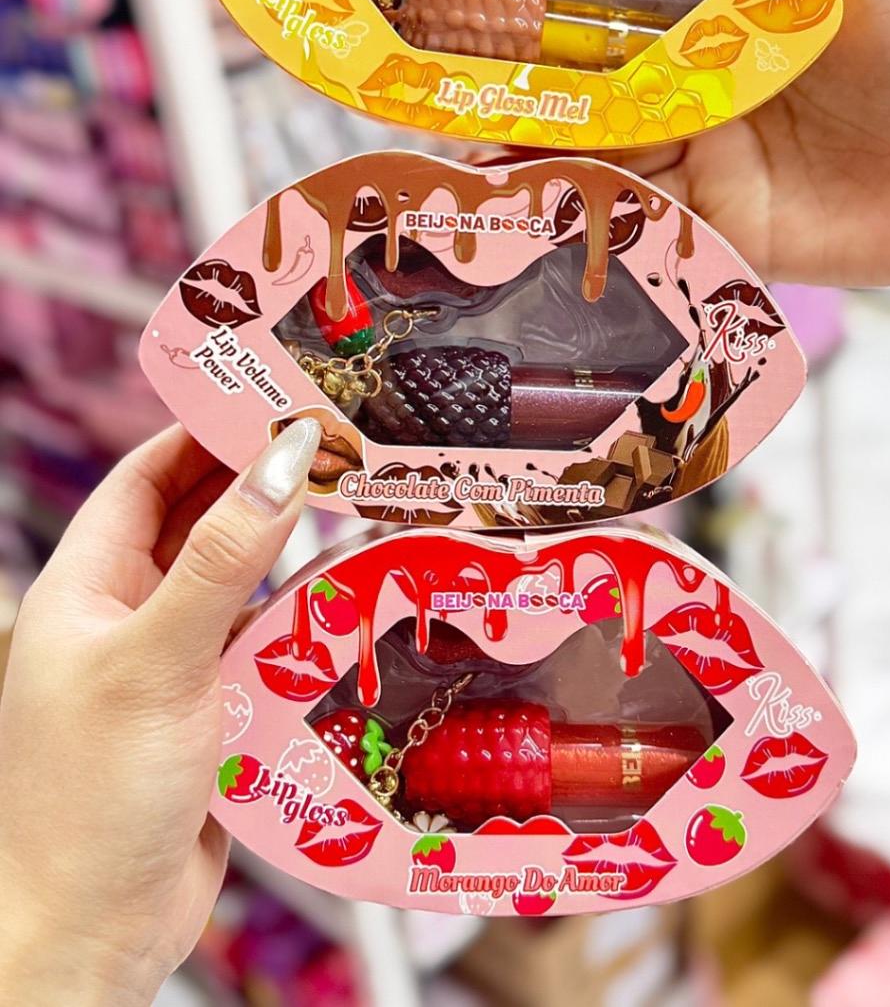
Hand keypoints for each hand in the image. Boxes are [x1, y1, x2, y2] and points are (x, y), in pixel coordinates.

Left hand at [0, 419, 320, 1005]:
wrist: (90, 936)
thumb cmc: (91, 795)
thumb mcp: (157, 658)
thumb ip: (224, 558)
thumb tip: (284, 459)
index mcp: (87, 588)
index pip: (146, 481)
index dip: (203, 434)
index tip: (274, 402)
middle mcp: (127, 618)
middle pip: (199, 527)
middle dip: (259, 489)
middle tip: (336, 451)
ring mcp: (171, 669)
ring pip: (239, 588)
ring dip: (290, 558)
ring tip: (354, 513)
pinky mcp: (213, 718)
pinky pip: (263, 650)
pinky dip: (301, 626)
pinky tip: (343, 607)